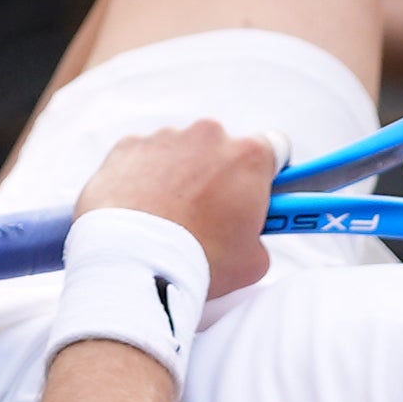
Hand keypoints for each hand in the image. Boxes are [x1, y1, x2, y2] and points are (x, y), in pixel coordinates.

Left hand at [73, 121, 277, 295]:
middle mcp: (208, 137)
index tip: (256, 189)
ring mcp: (165, 139)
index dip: (265, 173)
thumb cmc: (195, 261)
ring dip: (178, 179)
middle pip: (221, 151)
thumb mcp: (252, 261)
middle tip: (206, 218)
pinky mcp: (129, 148)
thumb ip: (257, 236)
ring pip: (180, 154)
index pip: (273, 149)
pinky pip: (142, 159)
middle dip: (217, 178)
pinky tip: (140, 212)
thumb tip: (247, 237)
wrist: (135, 264)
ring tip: (167, 221)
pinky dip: (142, 179)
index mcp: (248, 158)